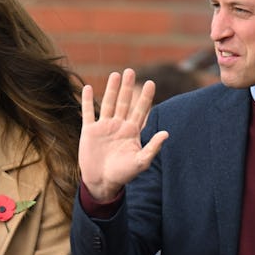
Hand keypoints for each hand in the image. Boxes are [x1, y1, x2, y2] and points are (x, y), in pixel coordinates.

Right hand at [78, 69, 168, 201]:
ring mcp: (104, 127)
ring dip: (111, 89)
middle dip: (127, 88)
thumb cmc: (123, 174)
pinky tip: (88, 88)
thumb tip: (166, 133)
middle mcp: (118, 126)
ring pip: (108, 103)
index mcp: (131, 132)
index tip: (151, 83)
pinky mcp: (89, 131)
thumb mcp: (141, 162)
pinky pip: (88, 112)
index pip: (141, 110)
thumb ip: (153, 147)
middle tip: (130, 71)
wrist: (102, 183)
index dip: (145, 97)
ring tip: (115, 74)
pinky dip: (87, 101)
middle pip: (124, 102)